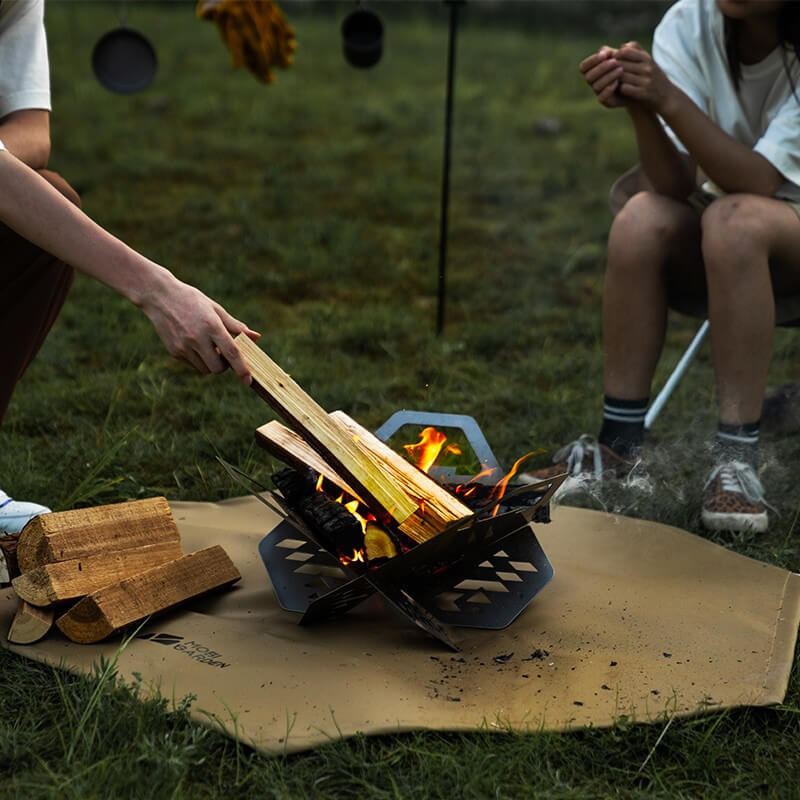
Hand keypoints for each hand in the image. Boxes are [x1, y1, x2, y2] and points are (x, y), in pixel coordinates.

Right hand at [139, 273, 259, 384]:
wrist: (159, 296)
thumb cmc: (192, 300)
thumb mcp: (216, 309)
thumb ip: (236, 326)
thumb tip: (256, 337)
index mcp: (212, 326)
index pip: (232, 353)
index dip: (242, 369)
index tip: (248, 380)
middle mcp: (197, 338)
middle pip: (218, 368)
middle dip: (224, 366)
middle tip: (223, 353)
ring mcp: (184, 346)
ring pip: (205, 369)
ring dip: (211, 363)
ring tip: (207, 346)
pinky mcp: (174, 351)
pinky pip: (193, 364)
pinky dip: (198, 359)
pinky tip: (193, 342)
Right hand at [579, 46, 628, 107]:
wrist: (638, 84)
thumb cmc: (630, 66)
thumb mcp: (629, 55)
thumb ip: (624, 49)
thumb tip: (620, 47)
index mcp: (593, 70)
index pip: (583, 67)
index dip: (592, 60)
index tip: (605, 54)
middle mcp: (593, 82)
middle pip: (589, 77)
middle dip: (601, 68)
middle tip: (615, 62)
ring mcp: (599, 92)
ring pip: (596, 86)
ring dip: (608, 76)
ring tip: (621, 70)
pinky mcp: (606, 101)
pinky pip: (601, 98)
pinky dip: (608, 89)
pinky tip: (618, 82)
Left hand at [615, 42, 676, 113]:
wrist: (666, 96)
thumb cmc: (652, 77)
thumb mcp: (647, 62)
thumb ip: (635, 52)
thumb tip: (621, 46)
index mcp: (647, 58)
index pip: (624, 51)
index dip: (614, 56)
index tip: (610, 63)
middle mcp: (647, 67)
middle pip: (621, 64)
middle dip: (611, 70)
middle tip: (605, 75)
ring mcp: (646, 80)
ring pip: (621, 76)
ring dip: (614, 80)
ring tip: (611, 82)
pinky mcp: (644, 93)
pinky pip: (625, 88)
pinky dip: (619, 89)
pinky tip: (618, 91)